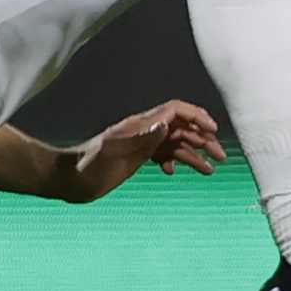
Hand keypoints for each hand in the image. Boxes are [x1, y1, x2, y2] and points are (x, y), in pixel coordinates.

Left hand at [60, 100, 225, 203]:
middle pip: (180, 126)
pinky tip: (175, 172)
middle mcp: (143, 131)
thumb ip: (139, 140)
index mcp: (139, 126)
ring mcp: (140, 144)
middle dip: (202, 138)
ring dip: (194, 153)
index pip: (174, 111)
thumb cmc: (86, 168)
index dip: (196, 116)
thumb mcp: (112, 154)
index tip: (212, 131)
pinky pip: (163, 154)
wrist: (69, 180)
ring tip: (211, 170)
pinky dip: (175, 161)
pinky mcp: (136, 157)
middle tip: (221, 156)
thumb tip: (166, 125)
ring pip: (175, 142)